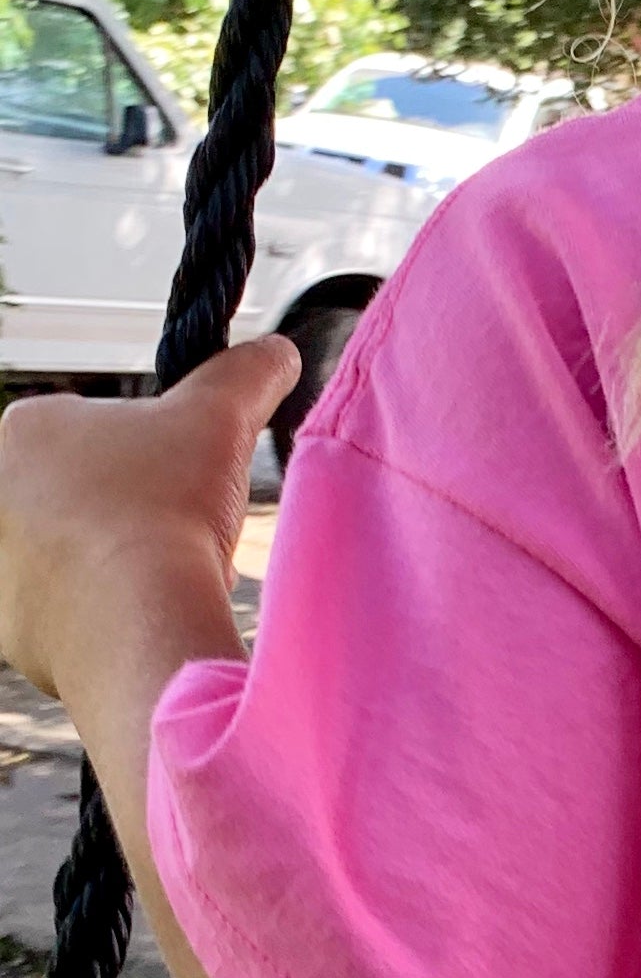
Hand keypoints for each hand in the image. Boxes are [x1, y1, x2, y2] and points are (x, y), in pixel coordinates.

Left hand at [0, 337, 300, 698]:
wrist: (139, 621)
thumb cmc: (164, 511)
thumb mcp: (220, 416)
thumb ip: (246, 373)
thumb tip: (276, 352)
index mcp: (27, 429)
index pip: (101, 428)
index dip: (159, 453)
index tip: (186, 478)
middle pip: (92, 493)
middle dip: (140, 510)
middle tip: (185, 526)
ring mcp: (0, 562)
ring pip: (83, 552)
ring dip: (127, 560)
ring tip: (171, 574)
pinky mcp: (12, 625)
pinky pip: (73, 612)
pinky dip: (111, 614)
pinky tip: (146, 615)